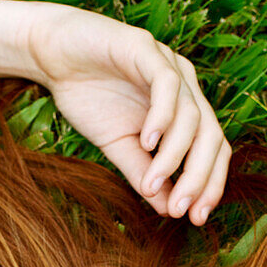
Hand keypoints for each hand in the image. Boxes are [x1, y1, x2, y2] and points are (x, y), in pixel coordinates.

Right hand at [20, 4, 230, 223]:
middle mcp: (185, 88)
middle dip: (199, 178)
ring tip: (151, 184)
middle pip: (211, 137)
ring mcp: (169, 65)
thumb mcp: (118, 147)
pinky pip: (166, 84)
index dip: (210, 185)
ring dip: (174, 156)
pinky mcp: (145, 48)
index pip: (213, 150)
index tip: (195, 218)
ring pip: (192, 116)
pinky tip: (147, 142)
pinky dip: (161, 116)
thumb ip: (145, 174)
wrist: (53, 55)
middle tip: (180, 211)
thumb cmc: (89, 98)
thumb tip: (169, 210)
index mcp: (184, 110)